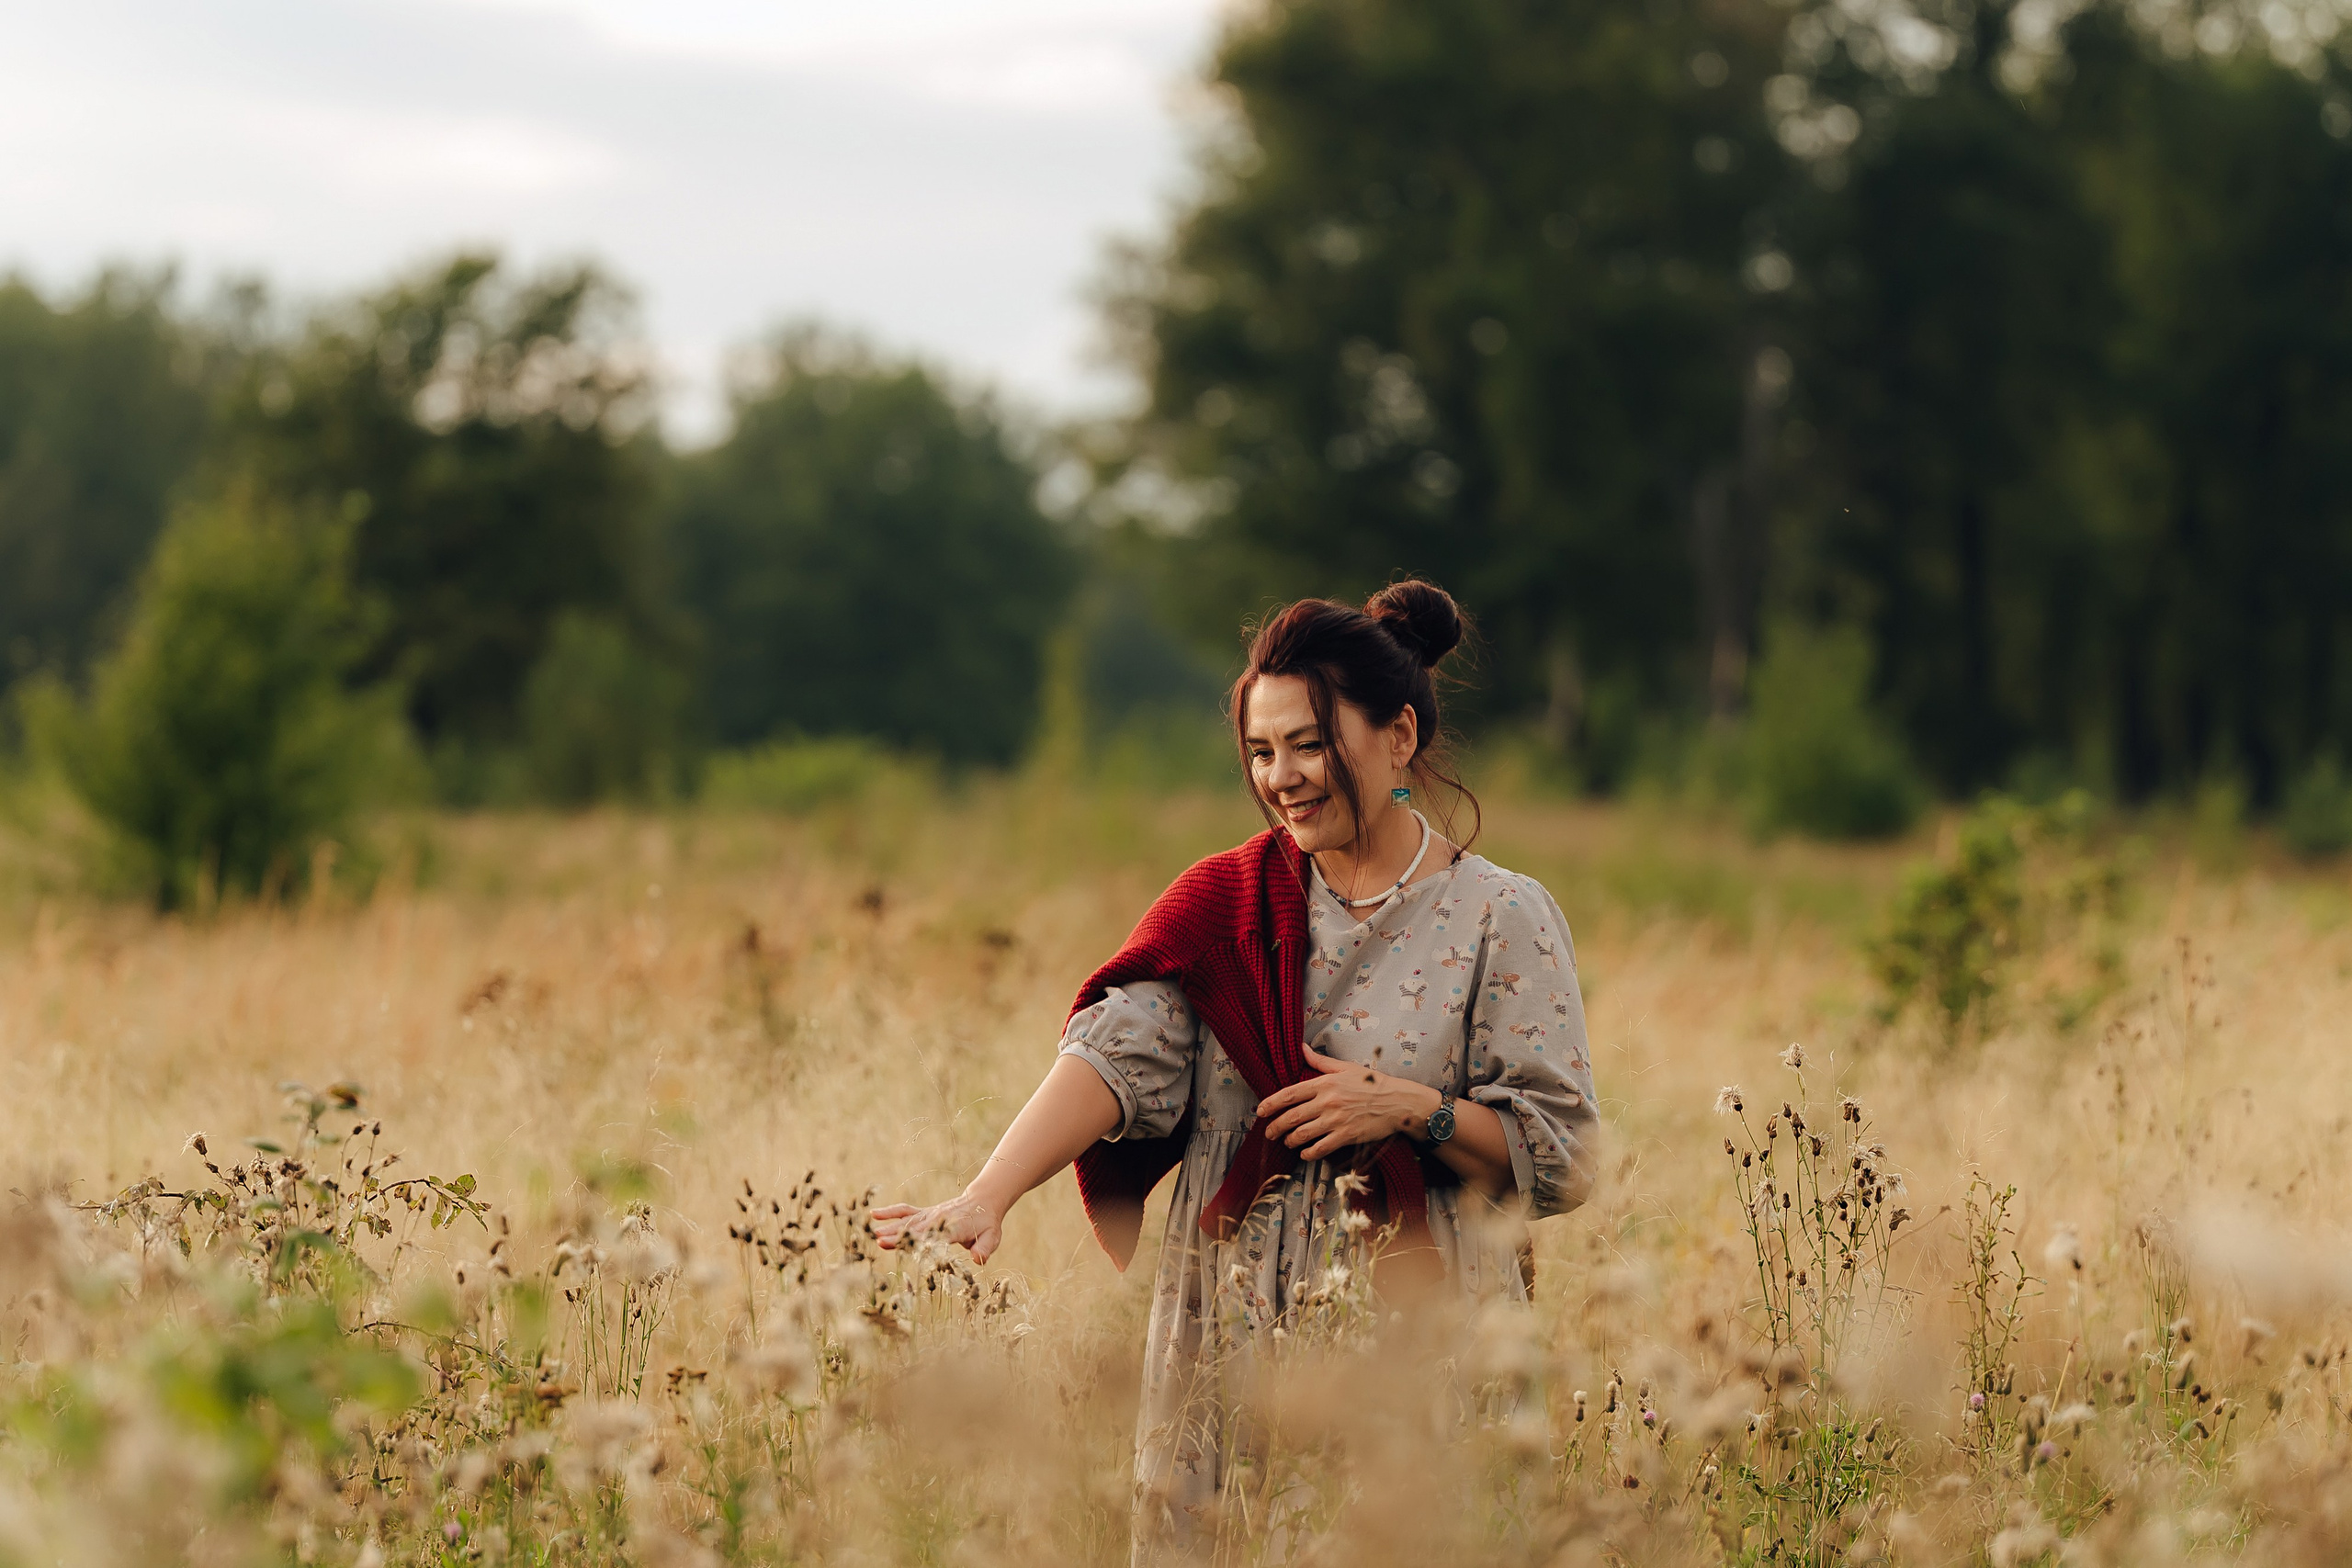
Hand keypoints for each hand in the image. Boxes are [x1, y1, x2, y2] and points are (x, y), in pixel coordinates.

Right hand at [871, 1192, 1004, 1262]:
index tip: (905, 1246)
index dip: (920, 1241)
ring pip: (907, 1220)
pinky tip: (874, 1214)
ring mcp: (929, 1214)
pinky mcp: (924, 1213)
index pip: (934, 1236)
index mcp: (954, 1227)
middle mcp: (938, 1219)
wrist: (983, 1200)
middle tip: (880, 1242)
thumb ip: (984, 1248)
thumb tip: (978, 1259)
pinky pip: (905, 1211)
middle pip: (916, 1229)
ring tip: (874, 1234)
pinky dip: (890, 1212)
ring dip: (891, 1227)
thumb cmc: (987, 1224)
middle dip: (899, 1236)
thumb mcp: (992, 1237)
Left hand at [1257, 1046, 1435, 1161]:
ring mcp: (1336, 1120)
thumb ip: (1320, 1061)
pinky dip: (1309, 1153)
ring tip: (1287, 1142)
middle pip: (1292, 1117)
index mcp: (1324, 1083)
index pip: (1290, 1093)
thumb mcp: (1345, 1067)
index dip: (1271, 1103)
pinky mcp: (1346, 1136)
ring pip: (1302, 1134)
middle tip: (1270, 1133)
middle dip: (1275, 1127)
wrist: (1397, 1102)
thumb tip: (1301, 1047)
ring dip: (1290, 1141)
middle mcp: (1327, 1102)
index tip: (1260, 1111)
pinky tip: (1305, 1154)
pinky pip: (1320, 1148)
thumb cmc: (1372, 1083)